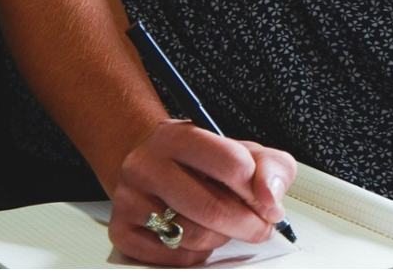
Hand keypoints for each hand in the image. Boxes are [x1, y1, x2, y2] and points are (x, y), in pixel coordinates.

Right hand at [108, 119, 296, 265]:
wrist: (152, 167)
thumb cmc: (202, 163)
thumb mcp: (243, 152)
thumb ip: (269, 168)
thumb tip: (270, 198)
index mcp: (178, 136)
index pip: (231, 164)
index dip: (258, 191)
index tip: (266, 201)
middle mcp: (146, 164)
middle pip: (212, 208)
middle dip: (248, 225)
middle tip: (259, 226)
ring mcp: (129, 198)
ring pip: (193, 236)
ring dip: (221, 238)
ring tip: (222, 224)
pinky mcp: (122, 231)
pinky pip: (174, 257)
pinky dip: (196, 253)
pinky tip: (196, 234)